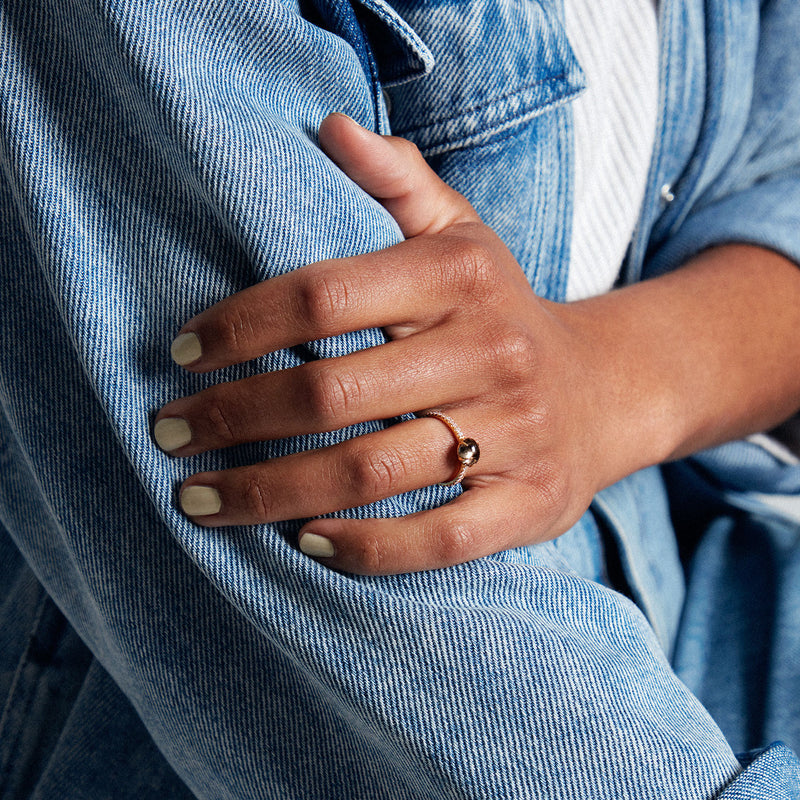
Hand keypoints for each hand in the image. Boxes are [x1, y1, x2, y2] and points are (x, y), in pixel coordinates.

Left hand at [153, 114, 799, 573]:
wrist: (606, 392)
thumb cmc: (504, 314)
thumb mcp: (465, 236)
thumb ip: (400, 181)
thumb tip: (328, 126)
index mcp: (463, 277)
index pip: (325, 293)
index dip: (241, 325)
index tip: (185, 355)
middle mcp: (493, 352)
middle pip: (334, 392)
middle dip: (234, 418)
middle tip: (172, 434)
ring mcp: (516, 434)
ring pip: (371, 472)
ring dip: (271, 492)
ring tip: (201, 498)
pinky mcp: (530, 503)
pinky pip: (437, 539)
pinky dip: (362, 548)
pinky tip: (302, 540)